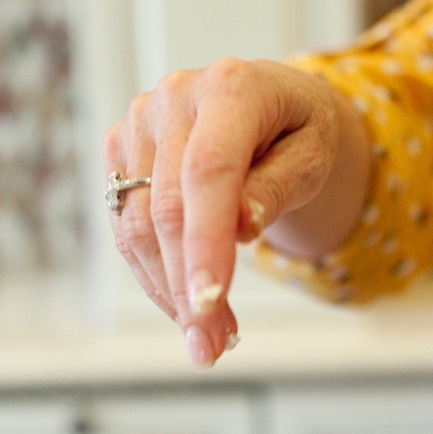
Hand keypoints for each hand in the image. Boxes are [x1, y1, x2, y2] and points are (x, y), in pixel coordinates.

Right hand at [103, 58, 369, 366]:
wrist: (271, 107)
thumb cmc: (298, 132)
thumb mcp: (311, 158)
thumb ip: (276, 188)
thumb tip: (241, 226)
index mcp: (230, 87)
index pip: (208, 173)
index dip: (205, 243)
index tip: (209, 304)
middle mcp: (174, 97)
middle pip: (167, 207)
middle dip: (188, 287)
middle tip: (213, 346)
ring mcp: (139, 123)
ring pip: (137, 225)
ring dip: (169, 292)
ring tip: (208, 337)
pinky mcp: (120, 151)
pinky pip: (125, 227)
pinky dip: (153, 274)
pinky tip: (184, 305)